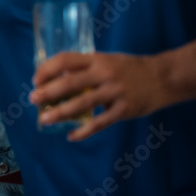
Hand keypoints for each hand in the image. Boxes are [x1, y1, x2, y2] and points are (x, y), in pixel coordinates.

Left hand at [30, 52, 165, 141]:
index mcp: (97, 59)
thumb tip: (54, 78)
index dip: (47, 69)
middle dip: (48, 91)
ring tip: (44, 120)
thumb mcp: (106, 60)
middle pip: (70, 82)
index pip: (66, 60)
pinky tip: (71, 136)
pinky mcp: (124, 109)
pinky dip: (84, 131)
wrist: (162, 78)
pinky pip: (100, 123)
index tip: (35, 79)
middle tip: (33, 99)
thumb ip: (84, 67)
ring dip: (61, 112)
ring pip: (83, 104)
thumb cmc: (128, 68)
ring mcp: (115, 92)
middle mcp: (104, 74)